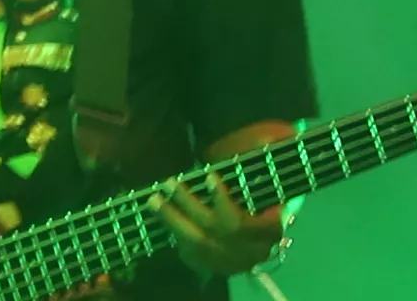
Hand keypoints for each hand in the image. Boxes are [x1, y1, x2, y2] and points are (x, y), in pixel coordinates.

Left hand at [153, 175, 289, 278]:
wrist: (253, 260)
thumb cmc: (257, 222)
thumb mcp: (263, 207)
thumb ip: (252, 187)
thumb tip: (253, 148)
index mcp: (261, 232)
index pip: (243, 214)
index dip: (223, 197)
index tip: (209, 176)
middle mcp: (242, 249)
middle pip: (213, 226)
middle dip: (188, 203)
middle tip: (169, 182)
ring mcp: (224, 261)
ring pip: (195, 240)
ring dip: (172, 218)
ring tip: (153, 199)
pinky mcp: (207, 268)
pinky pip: (187, 252)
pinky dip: (173, 233)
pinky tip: (159, 217)